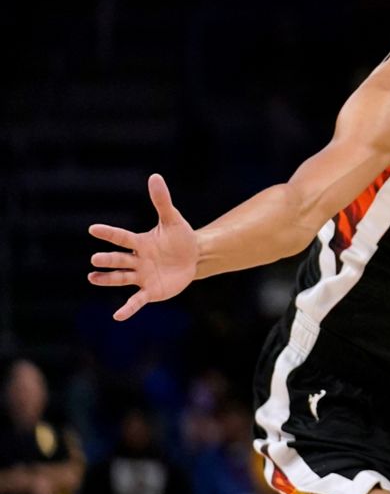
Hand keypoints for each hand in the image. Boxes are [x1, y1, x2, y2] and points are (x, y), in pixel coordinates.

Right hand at [88, 174, 196, 320]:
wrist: (193, 258)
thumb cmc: (179, 238)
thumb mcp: (173, 220)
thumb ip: (162, 201)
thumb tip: (155, 177)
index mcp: (141, 243)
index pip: (122, 237)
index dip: (109, 233)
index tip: (93, 229)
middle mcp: (137, 260)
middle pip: (120, 259)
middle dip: (108, 259)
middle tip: (95, 259)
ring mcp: (142, 276)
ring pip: (122, 278)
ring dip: (107, 279)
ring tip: (92, 278)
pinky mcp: (151, 291)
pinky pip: (137, 300)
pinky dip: (128, 308)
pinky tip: (117, 316)